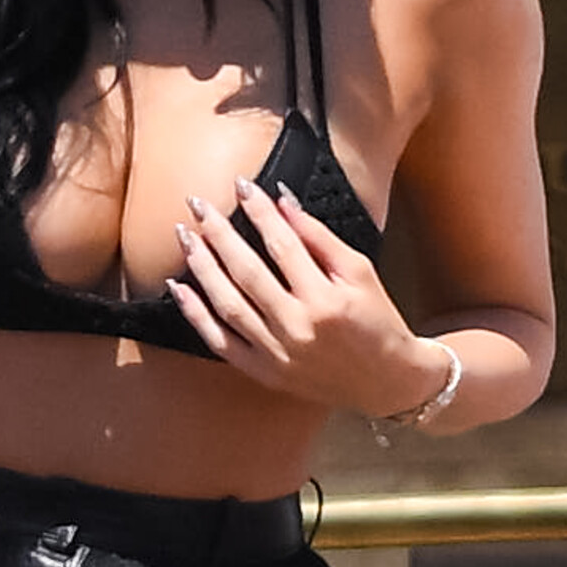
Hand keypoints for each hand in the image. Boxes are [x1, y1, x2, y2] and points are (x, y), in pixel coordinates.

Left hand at [166, 181, 444, 414]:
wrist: (388, 381)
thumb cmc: (377, 320)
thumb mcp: (360, 271)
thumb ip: (319, 237)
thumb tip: (282, 200)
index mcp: (326, 299)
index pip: (282, 244)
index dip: (259, 211)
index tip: (240, 185)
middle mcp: (298, 328)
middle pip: (247, 272)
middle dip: (219, 233)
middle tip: (197, 204)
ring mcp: (278, 354)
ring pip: (228, 305)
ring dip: (201, 267)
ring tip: (185, 236)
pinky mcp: (265, 373)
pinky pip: (221, 342)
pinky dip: (196, 315)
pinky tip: (178, 288)